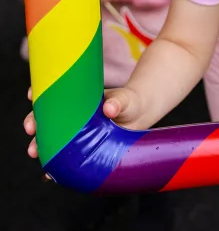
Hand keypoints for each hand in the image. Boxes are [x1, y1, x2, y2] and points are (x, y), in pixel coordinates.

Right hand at [24, 86, 145, 159]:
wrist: (138, 117)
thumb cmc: (129, 103)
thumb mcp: (125, 100)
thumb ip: (118, 102)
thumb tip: (108, 109)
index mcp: (77, 98)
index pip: (52, 94)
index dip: (39, 94)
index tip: (31, 94)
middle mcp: (70, 115)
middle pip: (44, 117)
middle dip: (32, 122)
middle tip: (30, 129)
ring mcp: (73, 133)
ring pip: (49, 139)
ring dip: (38, 146)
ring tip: (34, 153)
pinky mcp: (80, 149)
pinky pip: (63, 158)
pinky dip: (54, 167)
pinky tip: (48, 175)